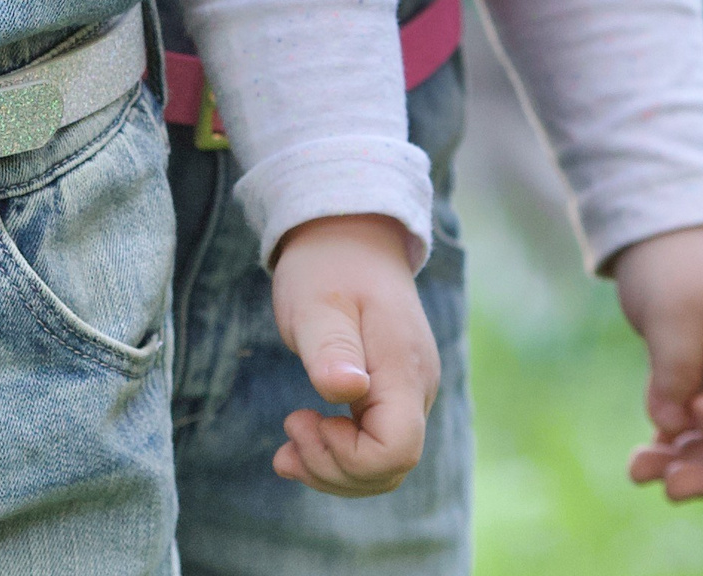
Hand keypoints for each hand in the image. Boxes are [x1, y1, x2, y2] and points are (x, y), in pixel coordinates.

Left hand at [266, 213, 439, 495]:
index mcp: (403, 370)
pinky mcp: (394, 391)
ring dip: (333, 468)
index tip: (300, 419)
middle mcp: (416, 388)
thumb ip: (331, 348)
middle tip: (286, 436)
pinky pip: (376, 443)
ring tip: (286, 450)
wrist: (348, 233)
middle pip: (390, 467)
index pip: (395, 450)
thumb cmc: (328, 265)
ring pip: (383, 463)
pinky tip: (302, 441)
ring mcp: (408, 391)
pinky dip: (340, 453)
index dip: (348, 457)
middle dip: (334, 469)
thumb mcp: (316, 302)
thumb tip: (348, 391)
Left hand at [611, 224, 702, 501]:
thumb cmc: (674, 257)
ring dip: (685, 462)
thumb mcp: (673, 308)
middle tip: (669, 489)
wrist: (661, 221)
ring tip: (639, 473)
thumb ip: (676, 368)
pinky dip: (672, 442)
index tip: (694, 411)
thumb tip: (670, 426)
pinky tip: (645, 456)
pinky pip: (693, 424)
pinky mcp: (696, 375)